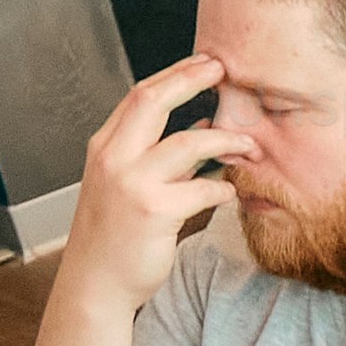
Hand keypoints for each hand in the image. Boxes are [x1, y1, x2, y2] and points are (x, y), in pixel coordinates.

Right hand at [64, 51, 244, 311]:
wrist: (95, 283)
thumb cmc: (114, 236)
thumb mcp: (124, 185)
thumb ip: (155, 155)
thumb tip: (203, 127)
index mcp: (105, 148)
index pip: (140, 96)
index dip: (175, 74)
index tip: (206, 63)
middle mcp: (113, 158)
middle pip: (153, 100)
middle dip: (191, 79)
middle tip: (226, 72)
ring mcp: (132, 183)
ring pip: (187, 143)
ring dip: (225, 140)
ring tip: (250, 145)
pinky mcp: (153, 211)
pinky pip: (203, 188)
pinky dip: (223, 186)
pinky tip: (231, 190)